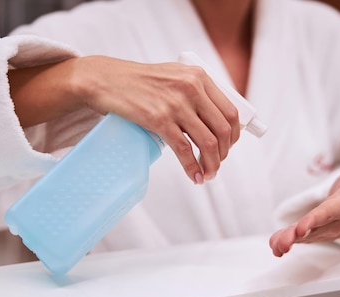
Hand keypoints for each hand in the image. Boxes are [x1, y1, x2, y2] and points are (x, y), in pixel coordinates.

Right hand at [9, 56, 240, 183]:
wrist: (105, 80)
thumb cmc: (138, 82)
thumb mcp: (172, 76)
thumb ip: (193, 92)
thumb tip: (213, 121)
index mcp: (198, 76)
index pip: (231, 111)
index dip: (234, 135)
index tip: (228, 148)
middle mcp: (191, 88)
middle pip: (223, 130)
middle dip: (223, 154)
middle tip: (215, 166)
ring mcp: (175, 104)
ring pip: (208, 143)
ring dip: (211, 165)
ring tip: (207, 175)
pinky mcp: (158, 119)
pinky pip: (184, 150)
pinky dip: (192, 168)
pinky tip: (194, 176)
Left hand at [269, 148, 339, 256]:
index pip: (328, 214)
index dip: (315, 220)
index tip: (302, 227)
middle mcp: (332, 222)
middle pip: (314, 230)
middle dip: (298, 236)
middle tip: (284, 243)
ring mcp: (322, 231)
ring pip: (305, 238)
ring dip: (288, 242)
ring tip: (276, 246)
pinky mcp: (313, 235)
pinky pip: (298, 240)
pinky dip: (284, 243)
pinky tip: (273, 246)